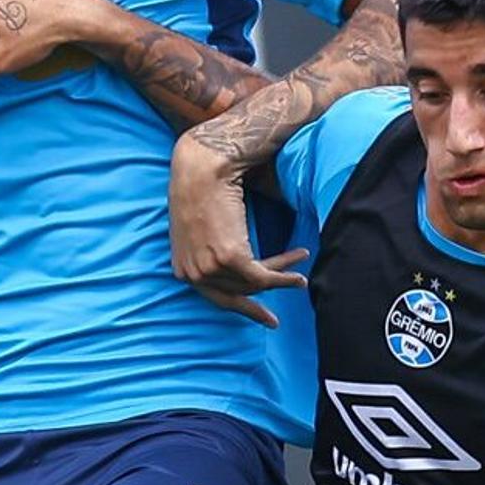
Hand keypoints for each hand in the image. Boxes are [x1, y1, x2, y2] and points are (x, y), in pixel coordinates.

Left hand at [169, 137, 307, 326]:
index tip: (266, 316)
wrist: (202, 168)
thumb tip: (234, 263)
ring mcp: (211, 268)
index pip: (217, 298)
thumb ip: (208, 251)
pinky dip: (284, 276)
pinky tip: (299, 270)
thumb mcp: (197, 228)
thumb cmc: (200, 188)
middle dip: (267, 297)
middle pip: (240, 293)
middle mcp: (194, 273)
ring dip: (282, 276)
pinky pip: (264, 277)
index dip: (245, 308)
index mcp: (182, 268)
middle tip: (288, 299)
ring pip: (254, 283)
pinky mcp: (231, 258)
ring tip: (301, 268)